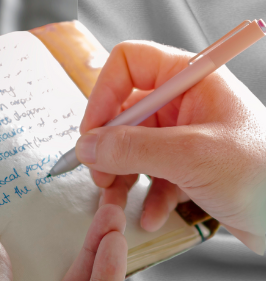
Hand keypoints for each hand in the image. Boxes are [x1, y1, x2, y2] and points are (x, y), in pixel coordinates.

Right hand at [76, 40, 265, 248]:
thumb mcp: (192, 157)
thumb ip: (133, 148)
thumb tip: (87, 145)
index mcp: (192, 81)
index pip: (130, 64)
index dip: (105, 94)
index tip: (93, 132)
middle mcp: (187, 104)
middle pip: (125, 112)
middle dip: (108, 146)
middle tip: (99, 174)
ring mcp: (188, 137)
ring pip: (133, 148)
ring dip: (120, 176)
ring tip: (115, 201)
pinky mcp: (192, 169)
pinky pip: (153, 176)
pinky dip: (146, 197)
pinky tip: (150, 217)